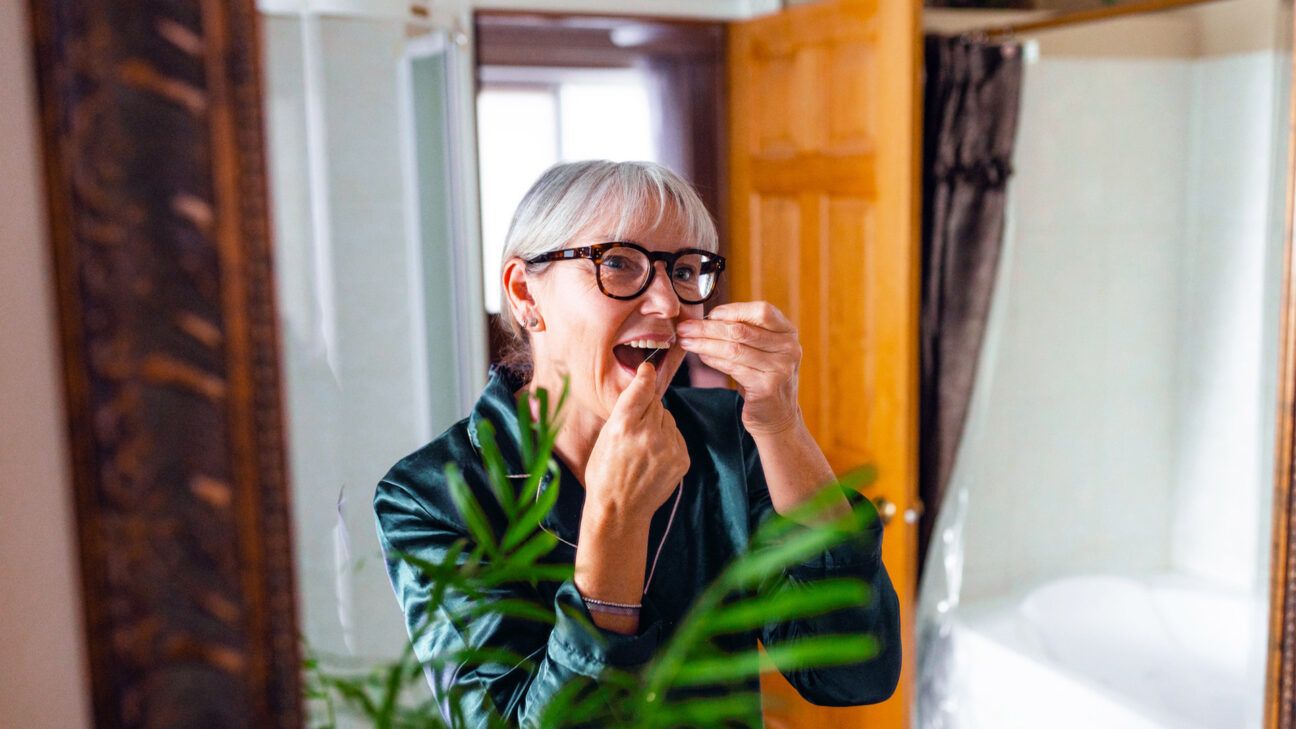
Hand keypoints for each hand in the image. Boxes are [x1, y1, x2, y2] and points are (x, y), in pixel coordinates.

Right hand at [584, 362, 689, 522]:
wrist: (620, 510)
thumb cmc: (605, 472)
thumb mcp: (605, 437)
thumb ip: (624, 412)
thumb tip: (644, 387)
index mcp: (622, 426)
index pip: (641, 388)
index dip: (645, 376)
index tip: (648, 368)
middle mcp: (648, 434)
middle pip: (656, 403)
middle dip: (647, 409)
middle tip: (634, 430)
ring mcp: (668, 447)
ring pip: (668, 418)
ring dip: (658, 425)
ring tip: (643, 447)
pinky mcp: (681, 459)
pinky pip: (676, 435)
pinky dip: (667, 441)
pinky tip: (653, 457)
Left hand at [676, 301, 801, 433]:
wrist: (777, 416)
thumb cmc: (763, 377)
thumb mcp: (762, 350)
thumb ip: (745, 332)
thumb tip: (706, 319)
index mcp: (788, 332)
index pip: (762, 311)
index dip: (733, 310)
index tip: (709, 315)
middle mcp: (789, 348)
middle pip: (742, 330)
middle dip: (708, 328)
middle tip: (685, 327)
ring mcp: (779, 368)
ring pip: (733, 349)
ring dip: (705, 344)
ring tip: (686, 342)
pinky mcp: (766, 388)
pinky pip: (732, 367)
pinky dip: (713, 360)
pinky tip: (701, 356)